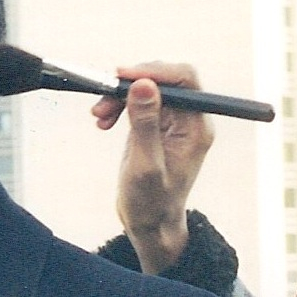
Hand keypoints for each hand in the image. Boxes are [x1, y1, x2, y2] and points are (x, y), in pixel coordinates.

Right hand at [92, 62, 212, 273]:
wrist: (149, 224)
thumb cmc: (151, 204)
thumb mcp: (145, 166)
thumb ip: (145, 124)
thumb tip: (144, 86)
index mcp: (196, 128)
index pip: (184, 80)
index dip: (154, 71)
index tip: (122, 76)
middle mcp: (189, 121)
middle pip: (163, 80)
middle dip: (131, 84)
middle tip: (103, 100)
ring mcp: (172, 122)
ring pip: (147, 88)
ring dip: (120, 95)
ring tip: (99, 116)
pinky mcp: (156, 125)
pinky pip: (138, 101)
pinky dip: (118, 105)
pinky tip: (104, 121)